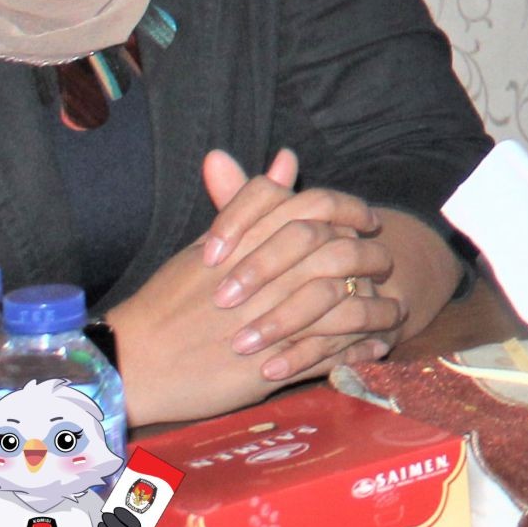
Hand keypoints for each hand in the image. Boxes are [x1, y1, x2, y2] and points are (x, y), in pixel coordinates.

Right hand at [104, 147, 406, 423]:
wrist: (134, 361)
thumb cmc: (169, 301)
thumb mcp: (208, 245)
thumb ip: (253, 204)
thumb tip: (288, 158)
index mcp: (248, 242)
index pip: (316, 209)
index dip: (350, 210)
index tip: (368, 220)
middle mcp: (264, 278)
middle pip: (340, 254)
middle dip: (372, 259)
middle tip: (386, 264)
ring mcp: (269, 324)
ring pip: (344, 308)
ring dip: (377, 310)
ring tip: (394, 312)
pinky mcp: (270, 368)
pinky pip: (331, 356)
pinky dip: (359, 351)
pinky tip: (375, 348)